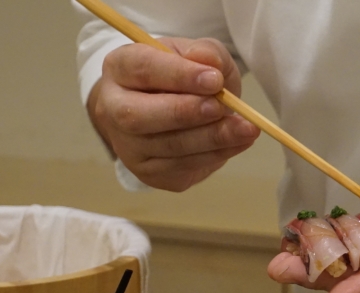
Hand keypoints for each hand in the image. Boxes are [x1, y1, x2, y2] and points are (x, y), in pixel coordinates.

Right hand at [88, 38, 259, 190]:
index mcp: (119, 68)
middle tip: (222, 108)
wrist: (170, 111)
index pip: (141, 69)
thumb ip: (206, 53)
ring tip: (246, 129)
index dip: (178, 75)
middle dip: (186, 113)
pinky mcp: (148, 173)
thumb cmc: (182, 77)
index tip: (214, 79)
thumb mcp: (196, 54)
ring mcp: (128, 146)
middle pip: (139, 116)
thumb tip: (209, 62)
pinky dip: (216, 155)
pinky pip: (183, 168)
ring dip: (211, 138)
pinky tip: (237, 142)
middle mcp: (113, 108)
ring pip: (167, 147)